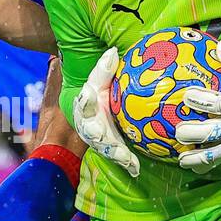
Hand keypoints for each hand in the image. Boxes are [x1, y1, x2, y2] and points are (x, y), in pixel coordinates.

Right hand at [72, 48, 139, 177]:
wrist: (99, 110)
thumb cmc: (99, 93)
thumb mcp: (99, 80)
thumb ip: (105, 69)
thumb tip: (113, 52)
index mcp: (86, 108)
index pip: (84, 102)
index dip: (85, 100)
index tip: (89, 94)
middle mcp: (91, 126)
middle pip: (93, 132)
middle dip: (99, 136)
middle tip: (105, 138)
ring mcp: (101, 140)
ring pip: (107, 147)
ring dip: (116, 153)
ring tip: (126, 159)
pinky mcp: (113, 148)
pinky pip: (121, 157)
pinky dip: (128, 163)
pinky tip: (136, 169)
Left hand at [174, 40, 220, 173]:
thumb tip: (220, 43)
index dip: (204, 100)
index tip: (186, 95)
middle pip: (217, 132)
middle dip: (197, 133)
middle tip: (178, 131)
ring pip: (219, 151)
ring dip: (200, 156)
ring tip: (181, 159)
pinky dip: (207, 164)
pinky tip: (191, 167)